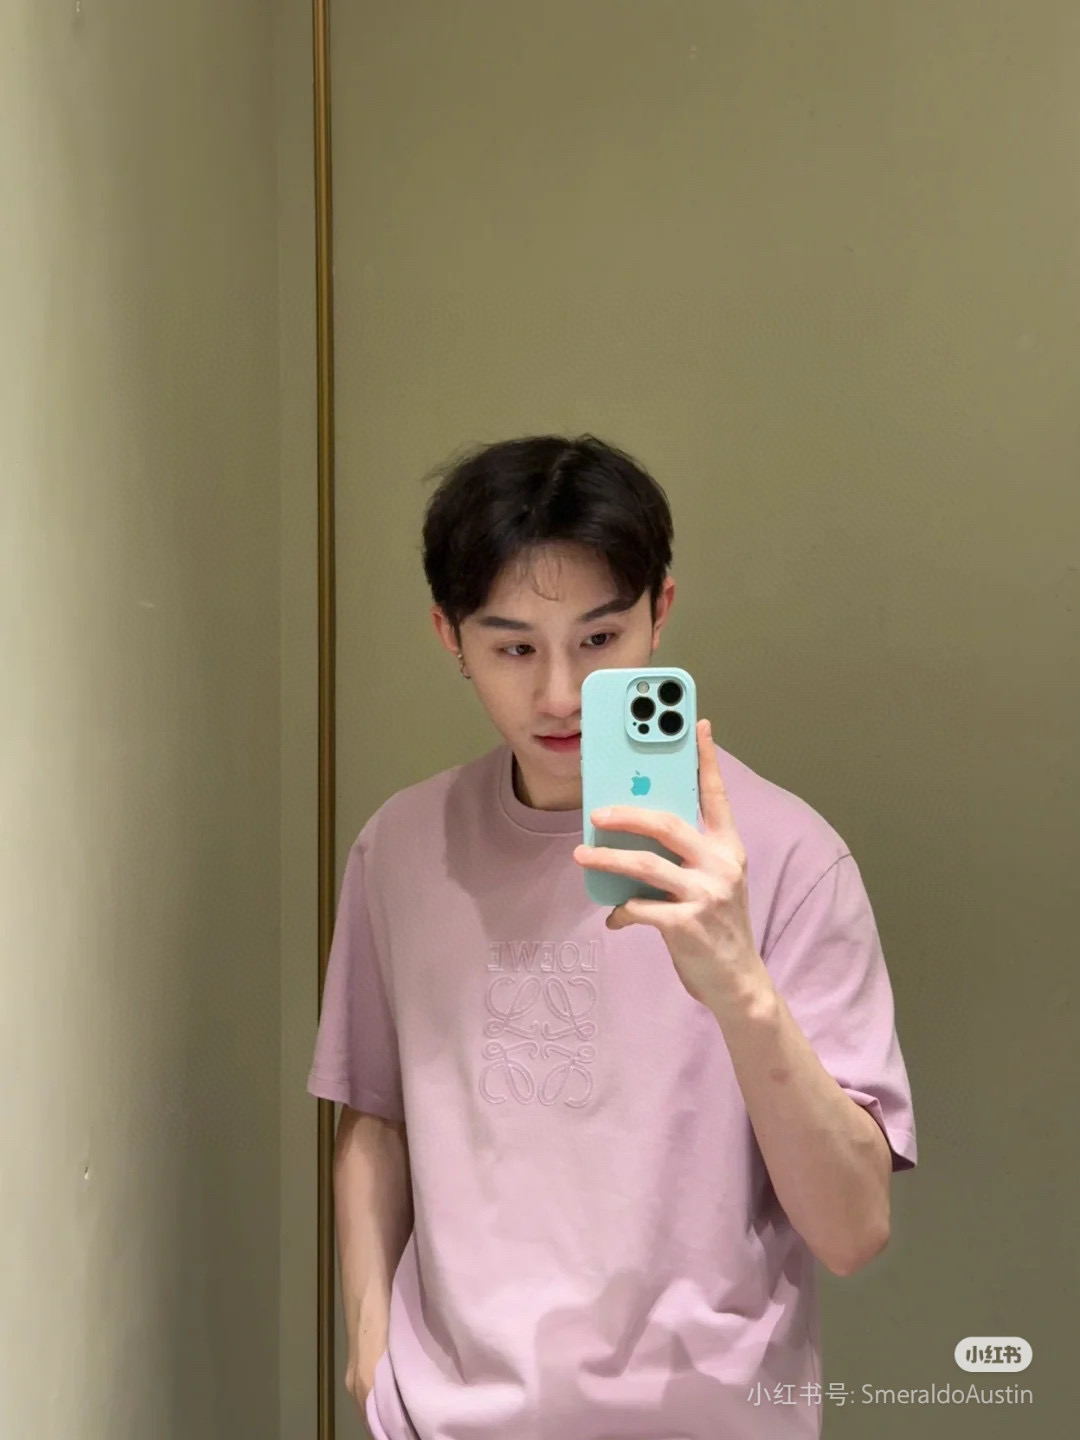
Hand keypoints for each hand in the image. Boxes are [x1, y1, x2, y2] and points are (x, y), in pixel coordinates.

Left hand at [572, 719, 764, 1009]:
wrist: (739, 983)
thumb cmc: (717, 927)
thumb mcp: (712, 884)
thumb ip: (685, 857)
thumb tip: (633, 837)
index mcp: (729, 848)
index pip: (717, 795)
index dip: (706, 758)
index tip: (696, 723)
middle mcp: (721, 865)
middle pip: (668, 824)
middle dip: (628, 813)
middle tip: (596, 812)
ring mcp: (706, 894)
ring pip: (646, 863)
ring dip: (608, 858)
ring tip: (582, 855)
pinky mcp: (688, 925)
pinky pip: (640, 907)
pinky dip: (622, 911)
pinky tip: (615, 917)